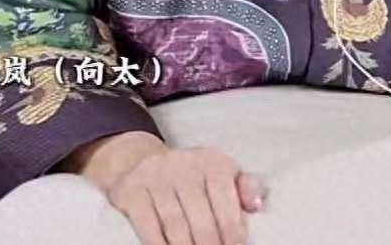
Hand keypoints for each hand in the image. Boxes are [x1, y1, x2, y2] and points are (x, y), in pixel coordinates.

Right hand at [59, 130, 266, 244]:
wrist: (140, 160)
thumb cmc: (191, 176)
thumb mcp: (220, 174)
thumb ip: (244, 188)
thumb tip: (257, 205)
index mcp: (212, 161)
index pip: (225, 198)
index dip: (232, 230)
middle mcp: (184, 164)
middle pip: (201, 218)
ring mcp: (156, 176)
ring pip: (175, 226)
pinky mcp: (132, 190)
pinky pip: (148, 227)